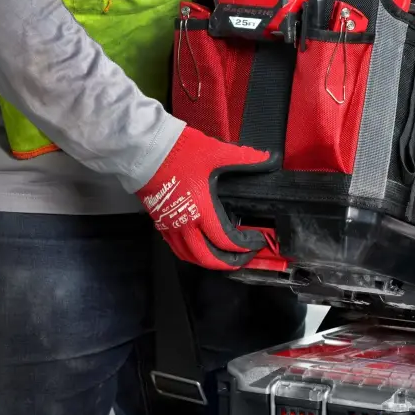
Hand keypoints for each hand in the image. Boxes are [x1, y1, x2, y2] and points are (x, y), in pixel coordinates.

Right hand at [138, 126, 271, 269]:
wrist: (146, 151)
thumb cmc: (180, 153)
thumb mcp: (217, 153)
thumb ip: (245, 159)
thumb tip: (268, 159)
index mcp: (202, 210)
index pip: (225, 241)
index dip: (244, 247)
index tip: (255, 244)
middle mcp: (186, 224)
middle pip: (207, 258)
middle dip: (227, 263)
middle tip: (242, 259)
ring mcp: (170, 225)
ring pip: (189, 256)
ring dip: (207, 262)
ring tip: (222, 258)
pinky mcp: (159, 222)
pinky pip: (175, 247)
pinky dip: (189, 253)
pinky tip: (196, 247)